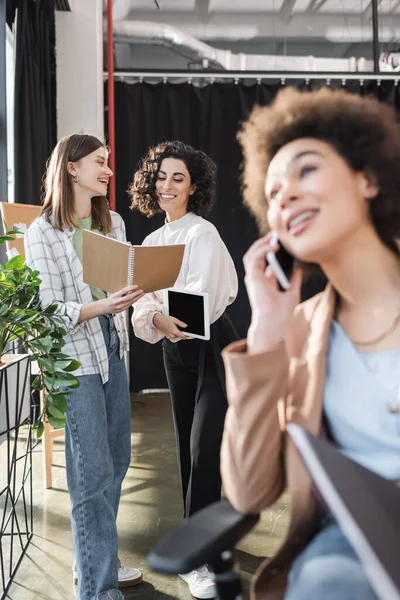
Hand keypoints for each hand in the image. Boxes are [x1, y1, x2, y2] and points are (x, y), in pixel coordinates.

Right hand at [104, 285, 143, 314]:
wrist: (105, 307)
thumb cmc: (110, 299)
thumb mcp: (114, 294)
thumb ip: (122, 292)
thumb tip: (131, 289)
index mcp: (115, 296)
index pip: (124, 291)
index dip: (131, 288)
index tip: (136, 286)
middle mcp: (117, 302)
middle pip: (129, 297)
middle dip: (136, 294)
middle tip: (142, 291)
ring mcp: (120, 307)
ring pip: (131, 302)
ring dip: (137, 298)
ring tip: (142, 294)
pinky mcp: (122, 310)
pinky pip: (130, 305)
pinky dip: (134, 301)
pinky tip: (137, 298)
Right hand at [153, 312, 187, 339]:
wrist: (157, 321)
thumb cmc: (164, 320)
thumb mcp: (174, 320)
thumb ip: (180, 323)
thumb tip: (185, 325)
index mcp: (174, 331)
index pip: (183, 336)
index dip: (187, 336)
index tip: (190, 335)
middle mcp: (172, 335)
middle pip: (180, 337)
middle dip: (183, 335)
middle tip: (184, 331)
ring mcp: (169, 336)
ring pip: (176, 337)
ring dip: (178, 334)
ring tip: (178, 330)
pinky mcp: (167, 336)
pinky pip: (173, 336)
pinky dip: (174, 334)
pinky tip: (174, 330)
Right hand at [243, 234, 301, 353]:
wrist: (275, 322)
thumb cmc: (281, 312)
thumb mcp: (292, 292)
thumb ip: (294, 280)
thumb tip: (299, 269)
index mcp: (264, 281)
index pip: (264, 260)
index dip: (270, 249)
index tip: (281, 241)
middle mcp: (257, 278)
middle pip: (256, 254)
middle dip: (264, 242)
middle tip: (276, 234)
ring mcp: (253, 277)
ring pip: (251, 254)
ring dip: (261, 243)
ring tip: (273, 237)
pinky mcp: (252, 277)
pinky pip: (254, 258)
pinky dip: (262, 249)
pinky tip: (273, 246)